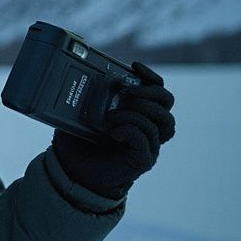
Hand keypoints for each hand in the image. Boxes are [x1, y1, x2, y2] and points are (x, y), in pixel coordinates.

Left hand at [51, 61, 174, 200]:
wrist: (74, 174)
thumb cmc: (77, 144)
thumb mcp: (78, 114)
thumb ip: (83, 97)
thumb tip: (73, 75)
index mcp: (138, 115)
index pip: (158, 93)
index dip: (152, 78)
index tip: (134, 66)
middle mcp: (148, 129)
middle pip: (167, 104)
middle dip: (151, 92)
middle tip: (127, 91)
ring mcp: (148, 145)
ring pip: (164, 123)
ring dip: (139, 113)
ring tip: (113, 115)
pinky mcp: (143, 160)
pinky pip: (146, 139)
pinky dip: (130, 130)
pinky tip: (112, 131)